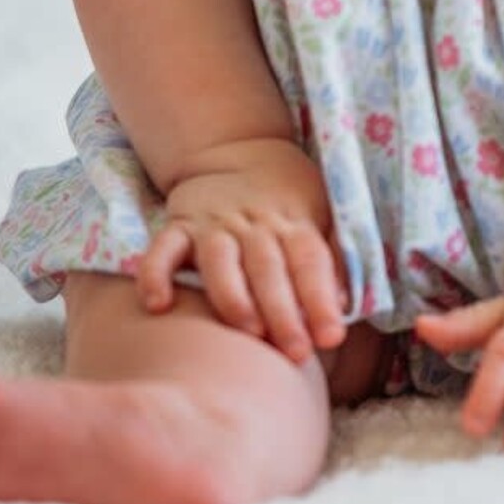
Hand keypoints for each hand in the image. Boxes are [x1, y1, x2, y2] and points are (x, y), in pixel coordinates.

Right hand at [138, 137, 348, 363]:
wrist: (238, 151)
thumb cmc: (288, 197)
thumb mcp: (322, 213)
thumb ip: (332, 258)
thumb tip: (348, 305)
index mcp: (293, 220)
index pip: (310, 261)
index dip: (322, 299)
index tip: (332, 337)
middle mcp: (253, 223)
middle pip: (268, 268)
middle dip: (283, 311)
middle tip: (296, 352)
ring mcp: (213, 225)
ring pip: (220, 261)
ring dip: (233, 297)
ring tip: (248, 330)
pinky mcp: (179, 226)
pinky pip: (162, 250)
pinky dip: (155, 274)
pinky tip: (157, 305)